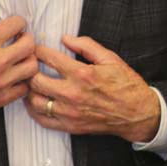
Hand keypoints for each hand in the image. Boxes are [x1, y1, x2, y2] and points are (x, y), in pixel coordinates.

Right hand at [0, 12, 37, 127]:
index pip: (16, 25)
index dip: (16, 22)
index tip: (13, 26)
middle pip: (30, 44)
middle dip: (25, 37)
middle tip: (18, 39)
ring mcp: (0, 83)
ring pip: (32, 66)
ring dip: (27, 58)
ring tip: (18, 57)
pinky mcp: (2, 98)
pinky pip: (25, 86)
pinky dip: (22, 79)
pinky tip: (13, 74)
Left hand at [25, 35, 160, 142]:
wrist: (137, 113)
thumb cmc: (126, 85)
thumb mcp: (111, 59)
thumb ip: (87, 46)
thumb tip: (66, 39)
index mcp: (82, 74)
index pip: (49, 58)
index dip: (38, 51)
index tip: (36, 49)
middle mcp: (73, 94)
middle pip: (35, 80)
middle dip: (29, 70)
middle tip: (29, 65)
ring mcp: (70, 113)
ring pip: (35, 101)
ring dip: (30, 90)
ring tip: (31, 83)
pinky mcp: (70, 126)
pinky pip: (43, 120)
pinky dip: (34, 110)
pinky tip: (36, 101)